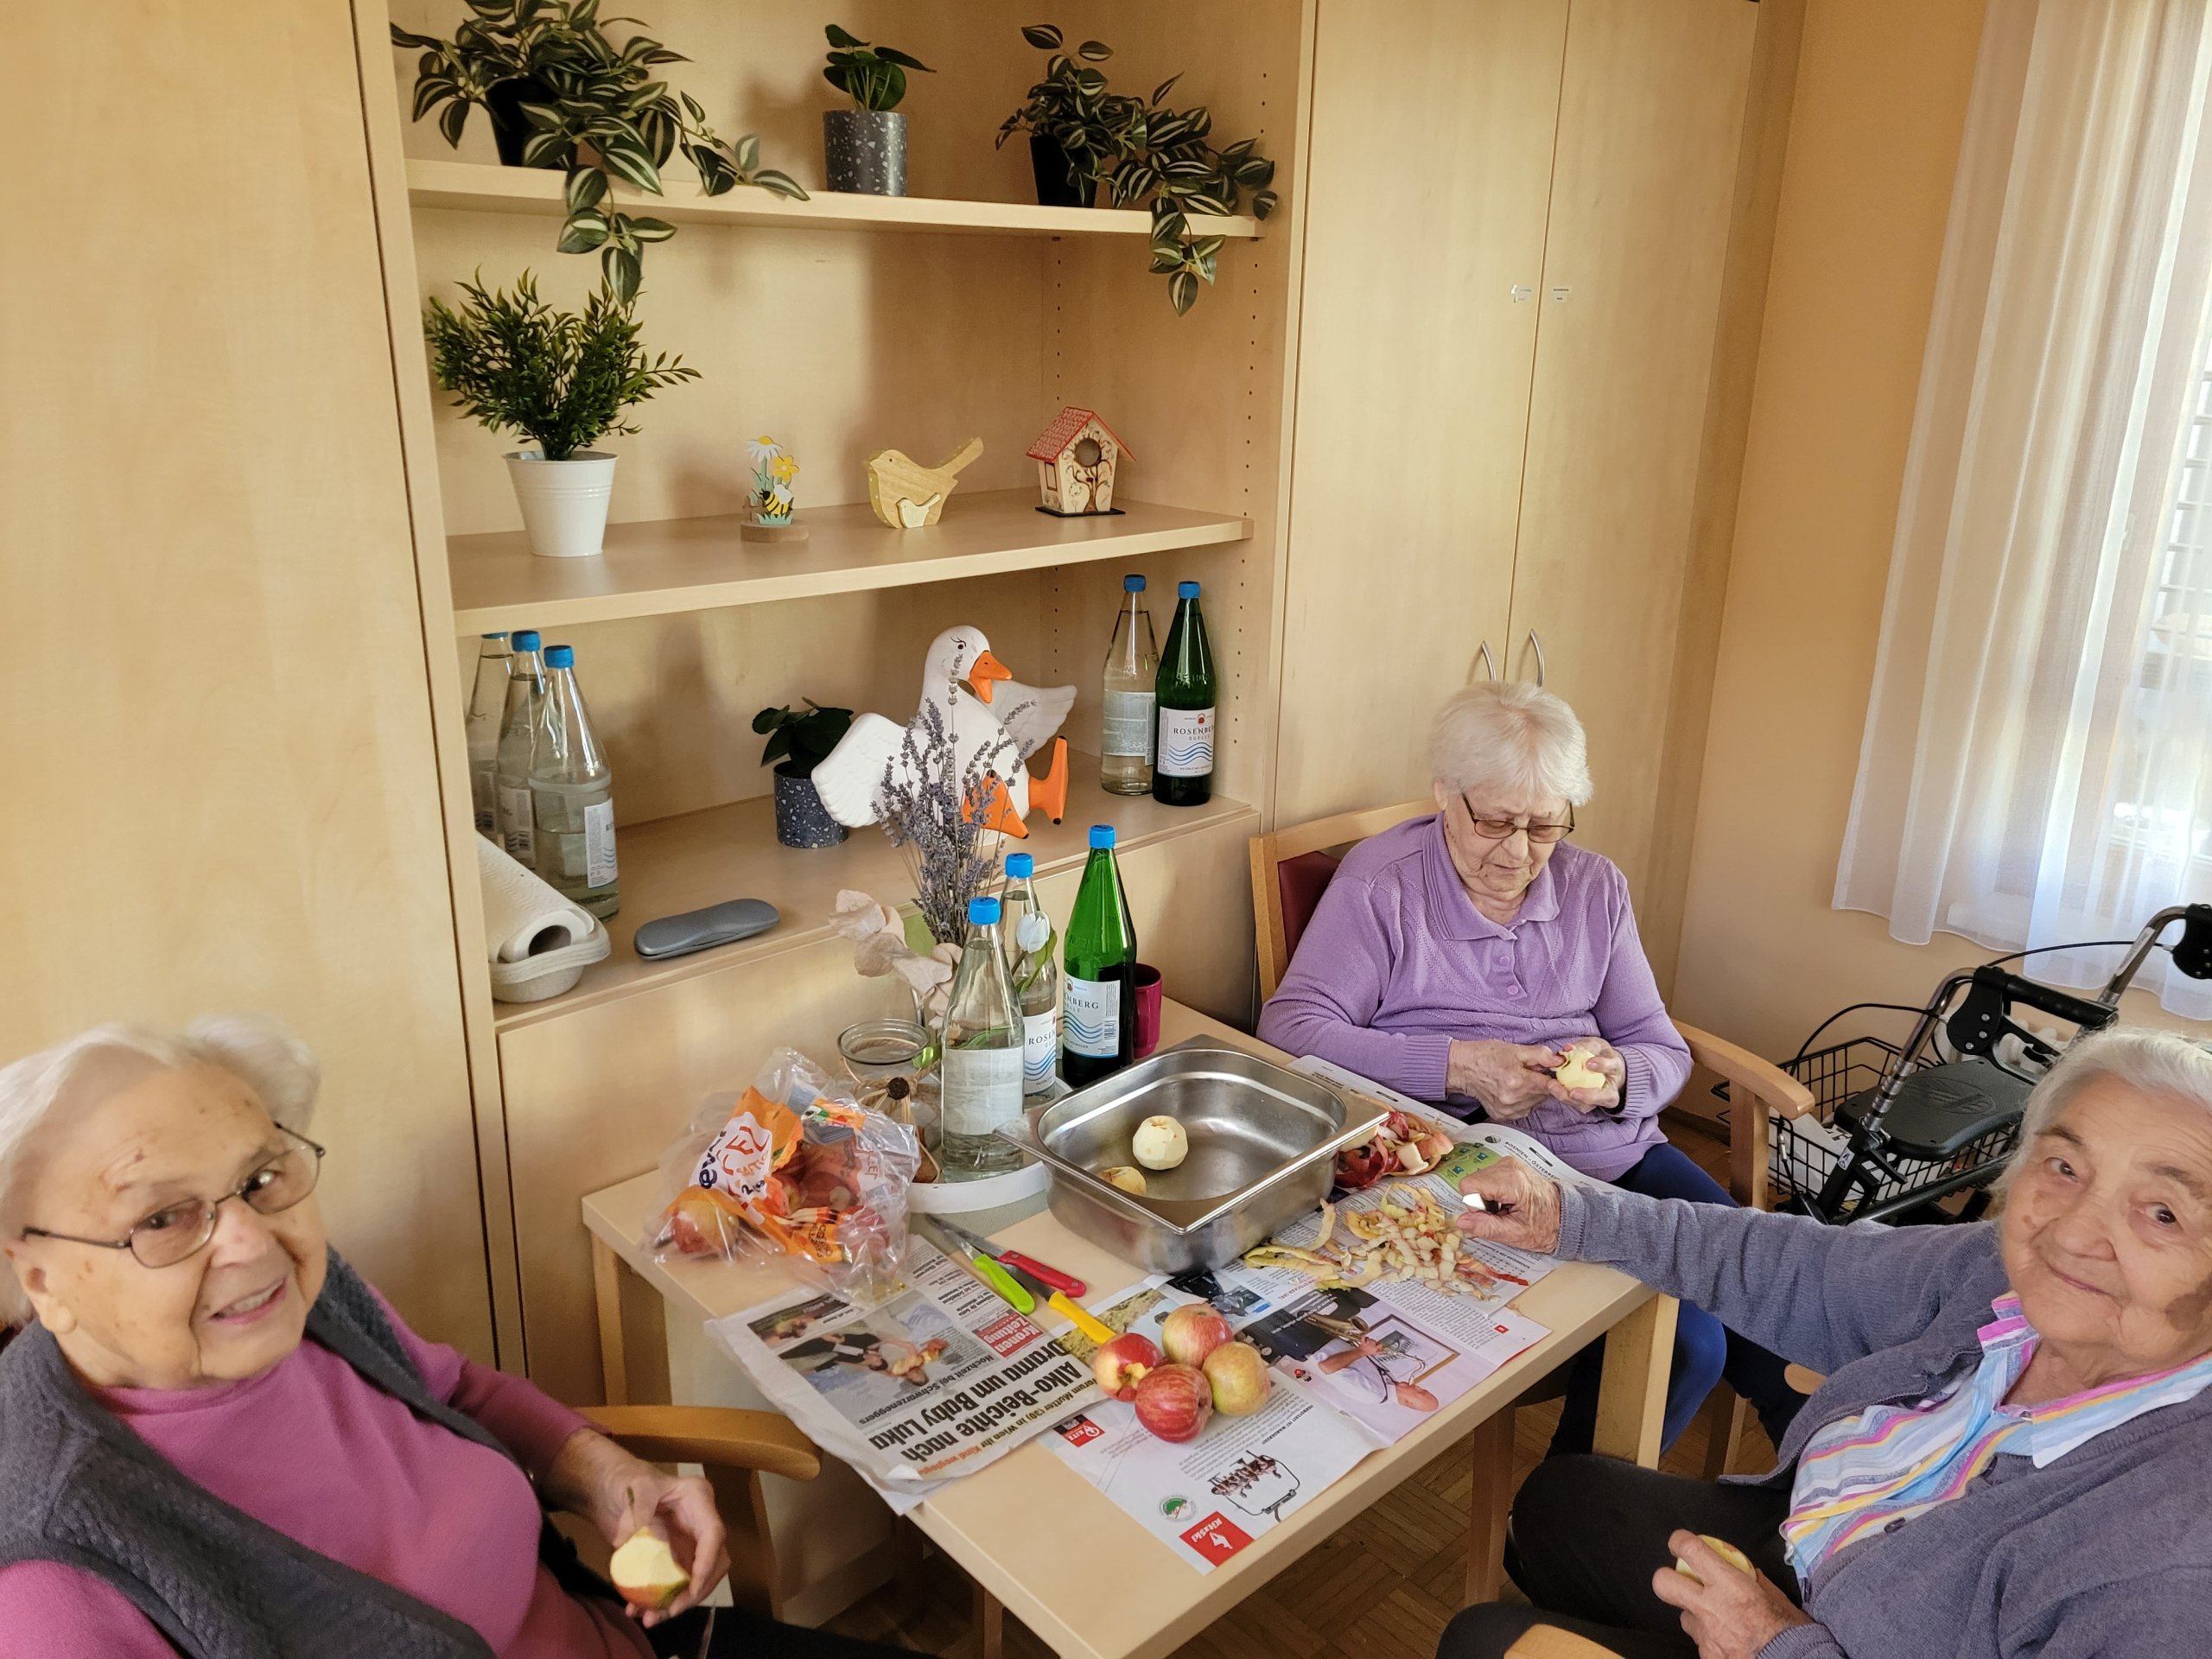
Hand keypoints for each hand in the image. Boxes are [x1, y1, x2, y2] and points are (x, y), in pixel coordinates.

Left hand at [548, 1428, 730, 1626]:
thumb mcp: (635, 1489)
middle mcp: (700, 1524)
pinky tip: (636, 1610)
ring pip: (695, 1580)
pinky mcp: (674, 1560)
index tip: (693, 1588)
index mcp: (698, 1499)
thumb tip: (631, 1541)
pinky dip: (659, 1601)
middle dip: (695, 1592)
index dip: (707, 1563)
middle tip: (671, 1611)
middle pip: (712, 1563)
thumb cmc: (627, 1481)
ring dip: (677, 1603)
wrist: (610, 1491)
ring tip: (650, 1619)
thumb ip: (638, 1512)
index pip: (713, 1534)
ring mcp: (688, 1544)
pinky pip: (674, 1585)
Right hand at [1446, 1038, 1565, 1119]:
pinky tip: (1514, 1090)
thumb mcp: (1515, 1049)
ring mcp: (1507, 1110)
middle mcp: (1513, 1099)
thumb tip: (1560, 1060)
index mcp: (1518, 1081)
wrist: (1463, 1068)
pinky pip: (1524, 1109)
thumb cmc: (1486, 1056)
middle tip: (1532, 1071)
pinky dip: (1524, 1101)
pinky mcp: (1502, 1115)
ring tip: (1520, 1079)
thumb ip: (1540, 1055)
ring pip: (1535, 1103)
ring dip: (1533, 1093)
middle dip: (1542, 1083)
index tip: (1562, 1082)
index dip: (1558, 1082)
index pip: (1550, 1087)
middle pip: (1543, 1095)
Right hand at [1454, 1157, 1562, 1252]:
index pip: (1469, 1186)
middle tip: (1502, 1213)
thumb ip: (1486, 1227)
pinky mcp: (1507, 1166)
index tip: (1493, 1215)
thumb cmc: (1545, 1226)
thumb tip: (1461, 1221)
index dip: (1475, 1205)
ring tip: (1507, 1208)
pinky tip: (1507, 1201)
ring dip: (1486, 1199)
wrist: (1565, 1215)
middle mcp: (1508, 1166)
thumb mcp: (1515, 1234)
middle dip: (1481, 1203)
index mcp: (1511, 1181)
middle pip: (1472, 1183)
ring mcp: (1507, 1163)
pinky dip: (1492, 1193)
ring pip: (1477, 1181)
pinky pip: (1485, 1178)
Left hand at [1549, 1035, 1625, 1112]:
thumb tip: (1567, 1048)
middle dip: (1589, 1096)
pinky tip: (1551, 1088)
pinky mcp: (1587, 1105)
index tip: (1588, 1063)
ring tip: (1553, 1088)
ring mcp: (1600, 1100)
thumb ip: (1582, 1046)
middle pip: (1606, 1097)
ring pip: (1589, 1106)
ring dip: (1570, 1100)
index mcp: (1615, 1068)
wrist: (1603, 1068)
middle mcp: (1612, 1088)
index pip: (1612, 1067)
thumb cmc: (1599, 1054)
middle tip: (1573, 1092)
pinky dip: (1563, 1098)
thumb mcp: (1593, 1045)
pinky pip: (1576, 1105)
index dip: (1602, 1066)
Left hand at [1650, 1532, 1812, 1658]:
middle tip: (1681, 1579)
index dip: (1679, 1541)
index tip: (1679, 1543)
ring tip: (1720, 1620)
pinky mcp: (1708, 1657)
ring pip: (1685, 1618)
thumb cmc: (1791, 1633)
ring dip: (1697, 1616)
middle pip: (1664, 1583)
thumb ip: (1755, 1581)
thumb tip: (1746, 1572)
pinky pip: (1701, 1643)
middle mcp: (1710, 1608)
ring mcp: (1706, 1635)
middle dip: (1667, 1578)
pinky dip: (1712, 1640)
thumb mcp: (1776, 1597)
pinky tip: (1730, 1643)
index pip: (1689, 1550)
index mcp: (1729, 1585)